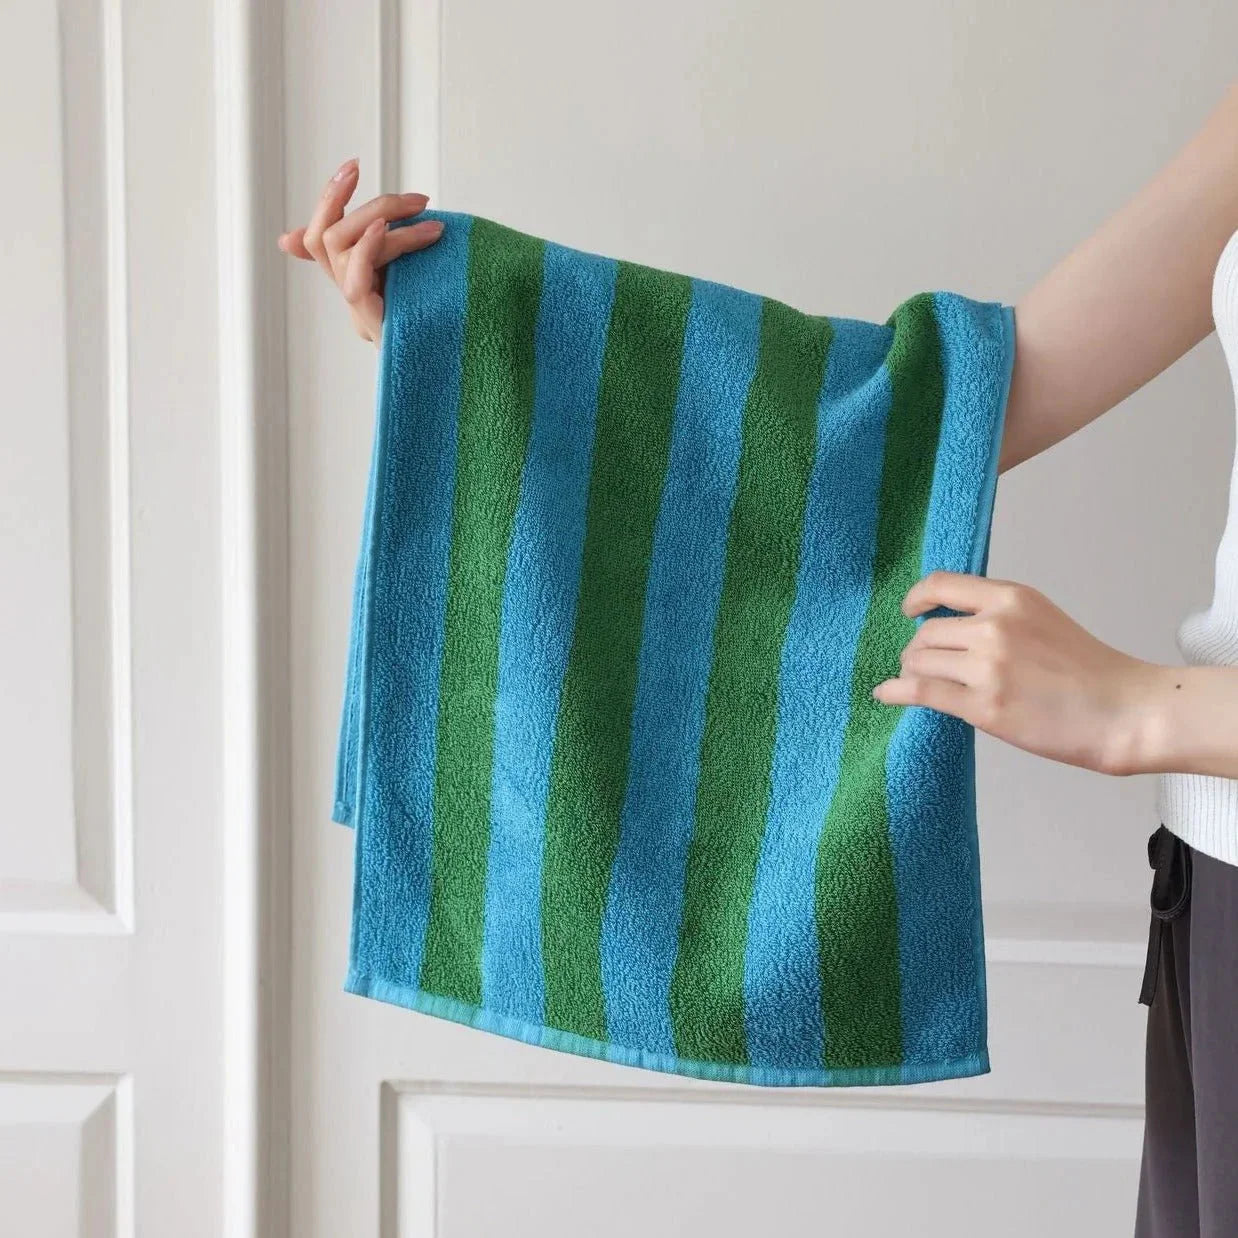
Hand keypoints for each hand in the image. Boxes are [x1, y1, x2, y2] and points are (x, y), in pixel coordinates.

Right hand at [277, 156, 443, 342]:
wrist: (462, 365)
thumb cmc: (444, 321)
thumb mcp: (420, 277)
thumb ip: (397, 246)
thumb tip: (361, 217)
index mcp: (359, 282)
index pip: (322, 234)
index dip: (330, 198)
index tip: (354, 165)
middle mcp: (353, 296)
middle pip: (325, 236)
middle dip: (363, 202)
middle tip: (419, 199)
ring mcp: (358, 311)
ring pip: (338, 247)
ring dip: (383, 221)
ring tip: (430, 221)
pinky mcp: (372, 325)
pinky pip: (353, 279)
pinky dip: (367, 246)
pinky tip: (386, 229)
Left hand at [871, 570, 1166, 775]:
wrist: (1123, 710)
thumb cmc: (1089, 670)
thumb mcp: (1042, 619)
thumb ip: (998, 616)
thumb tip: (948, 626)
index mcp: (1012, 598)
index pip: (942, 585)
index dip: (917, 598)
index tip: (909, 610)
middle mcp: (996, 626)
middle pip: (926, 632)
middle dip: (917, 649)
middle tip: (921, 663)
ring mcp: (988, 667)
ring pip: (919, 661)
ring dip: (911, 671)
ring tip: (916, 681)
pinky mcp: (984, 706)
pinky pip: (921, 692)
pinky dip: (896, 691)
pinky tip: (886, 694)